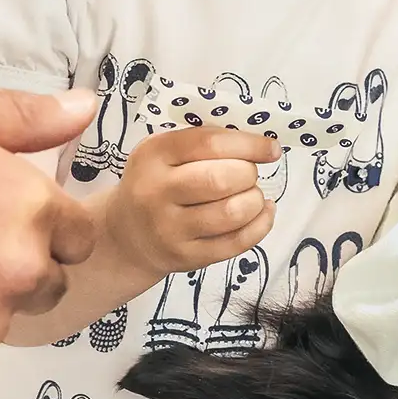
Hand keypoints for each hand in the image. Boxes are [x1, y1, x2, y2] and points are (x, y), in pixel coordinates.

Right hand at [104, 128, 279, 287]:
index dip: (249, 145)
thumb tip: (260, 145)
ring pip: (232, 213)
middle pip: (221, 180)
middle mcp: (156, 191)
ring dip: (255, 201)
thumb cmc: (157, 184)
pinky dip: (260, 225)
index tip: (271, 149)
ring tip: (251, 196)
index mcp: (154, 154)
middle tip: (247, 176)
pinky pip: (236, 242)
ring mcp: (170, 228)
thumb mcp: (165, 152)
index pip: (210, 143)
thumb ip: (204, 142)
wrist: (126, 234)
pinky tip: (261, 214)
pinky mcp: (186, 256)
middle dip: (248, 175)